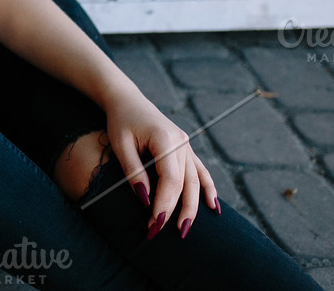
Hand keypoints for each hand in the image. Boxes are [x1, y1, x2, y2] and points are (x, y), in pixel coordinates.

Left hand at [103, 89, 218, 239]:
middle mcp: (181, 143)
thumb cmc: (121, 121)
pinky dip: (208, 189)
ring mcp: (187, 146)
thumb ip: (133, 171)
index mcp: (165, 139)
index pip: (170, 179)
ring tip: (185, 230)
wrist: (128, 100)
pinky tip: (213, 207)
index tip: (154, 223)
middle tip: (159, 232)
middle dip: (175, 211)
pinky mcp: (186, 149)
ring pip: (196, 181)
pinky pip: (201, 172)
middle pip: (185, 184)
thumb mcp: (120, 144)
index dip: (164, 203)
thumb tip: (146, 200)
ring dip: (193, 207)